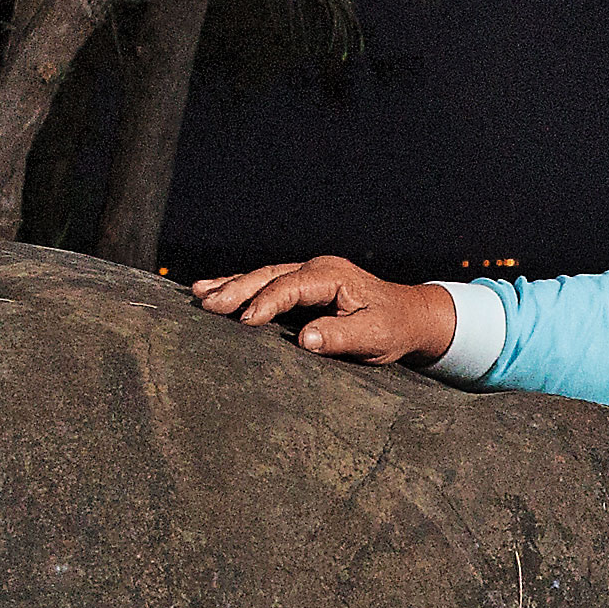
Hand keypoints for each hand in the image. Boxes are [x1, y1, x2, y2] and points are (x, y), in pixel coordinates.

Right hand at [188, 254, 460, 363]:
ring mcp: (308, 273)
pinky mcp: (303, 285)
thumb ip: (340, 337)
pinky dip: (241, 286)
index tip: (245, 322)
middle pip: (269, 275)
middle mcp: (317, 268)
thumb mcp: (374, 337)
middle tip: (207, 304)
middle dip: (236, 289)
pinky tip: (214, 288)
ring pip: (263, 276)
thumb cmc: (393, 327)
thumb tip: (305, 339)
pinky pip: (267, 283)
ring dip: (231, 285)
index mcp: (332, 276)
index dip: (266, 303)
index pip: (290, 286)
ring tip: (199, 293)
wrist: (410, 316)